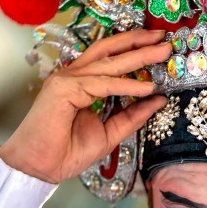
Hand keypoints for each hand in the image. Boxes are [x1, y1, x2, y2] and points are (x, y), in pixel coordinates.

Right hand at [0, 30, 171, 183]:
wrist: (41, 168)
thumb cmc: (67, 151)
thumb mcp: (110, 132)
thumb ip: (132, 116)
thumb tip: (158, 100)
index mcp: (81, 82)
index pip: (108, 57)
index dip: (132, 48)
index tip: (158, 45)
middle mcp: (73, 76)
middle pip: (109, 52)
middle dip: (139, 43)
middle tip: (165, 39)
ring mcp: (66, 80)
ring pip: (107, 64)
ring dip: (137, 57)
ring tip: (162, 53)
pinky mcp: (63, 90)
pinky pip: (101, 84)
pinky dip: (125, 85)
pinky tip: (146, 87)